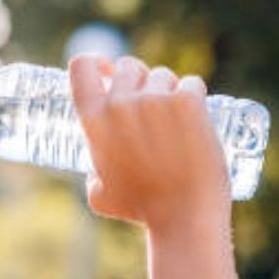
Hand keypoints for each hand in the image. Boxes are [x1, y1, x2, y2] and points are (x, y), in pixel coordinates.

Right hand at [68, 53, 231, 230]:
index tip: (106, 69)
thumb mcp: (99, 193)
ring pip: (162, 75)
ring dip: (168, 89)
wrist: (183, 216)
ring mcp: (155, 100)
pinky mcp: (188, 101)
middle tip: (150, 102)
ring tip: (175, 118)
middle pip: (128, 66)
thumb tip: (96, 170)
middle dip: (138, 79)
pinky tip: (197, 114)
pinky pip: (191, 83)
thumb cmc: (140, 209)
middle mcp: (120, 104)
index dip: (95, 62)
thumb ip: (93, 173)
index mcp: (93, 120)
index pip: (82, 66)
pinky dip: (194, 95)